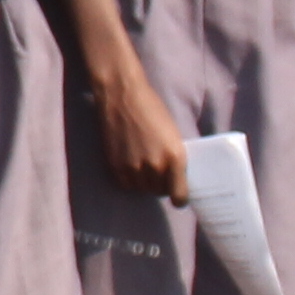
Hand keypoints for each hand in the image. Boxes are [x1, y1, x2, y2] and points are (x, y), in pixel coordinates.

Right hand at [81, 47, 187, 198]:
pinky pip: (126, 184)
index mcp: (175, 158)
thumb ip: (175, 158)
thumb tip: (175, 178)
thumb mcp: (174, 135)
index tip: (178, 195)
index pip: (179, 196)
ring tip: (143, 166)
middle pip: (160, 192)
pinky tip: (130, 164)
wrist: (122, 96)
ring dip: (145, 182)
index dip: (179, 198)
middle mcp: (154, 167)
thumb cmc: (152, 109)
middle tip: (159, 170)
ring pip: (142, 189)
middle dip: (161, 185)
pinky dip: (129, 178)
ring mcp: (132, 168)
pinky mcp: (114, 166)